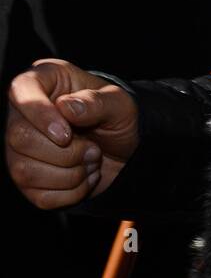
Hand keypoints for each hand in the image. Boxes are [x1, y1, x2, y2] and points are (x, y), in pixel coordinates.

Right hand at [5, 59, 139, 208]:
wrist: (126, 150)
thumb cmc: (118, 117)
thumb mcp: (119, 103)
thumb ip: (96, 102)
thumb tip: (66, 106)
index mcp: (46, 81)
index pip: (21, 91)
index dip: (40, 114)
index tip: (66, 134)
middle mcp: (25, 114)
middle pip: (19, 137)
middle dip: (65, 152)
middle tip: (93, 149)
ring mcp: (21, 149)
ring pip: (25, 171)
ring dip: (69, 174)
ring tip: (91, 161)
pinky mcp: (28, 179)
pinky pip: (40, 196)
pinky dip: (70, 192)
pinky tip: (83, 177)